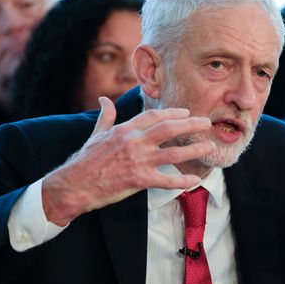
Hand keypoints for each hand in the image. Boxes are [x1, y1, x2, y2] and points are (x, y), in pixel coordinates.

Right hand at [42, 97, 215, 225]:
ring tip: (210, 147)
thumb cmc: (85, 160)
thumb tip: (104, 99)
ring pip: (172, 153)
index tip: (186, 112)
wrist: (74, 184)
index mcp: (125, 129)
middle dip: (190, 124)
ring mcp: (137, 161)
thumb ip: (106, 116)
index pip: (153, 116)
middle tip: (207, 123)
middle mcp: (134, 142)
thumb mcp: (96, 134)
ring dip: (194, 149)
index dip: (172, 113)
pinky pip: (165, 180)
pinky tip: (193, 180)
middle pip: (168, 128)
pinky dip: (181, 181)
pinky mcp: (138, 180)